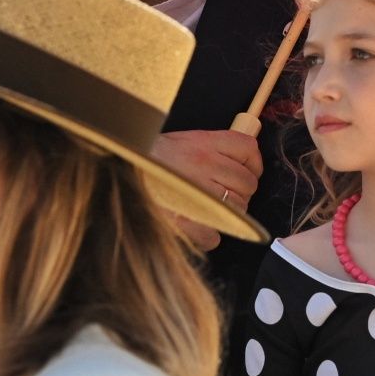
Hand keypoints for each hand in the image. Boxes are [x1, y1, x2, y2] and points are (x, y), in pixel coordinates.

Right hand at [151, 129, 262, 250]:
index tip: (248, 171)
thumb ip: (212, 147)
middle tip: (226, 194)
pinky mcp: (187, 219)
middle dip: (242, 191)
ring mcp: (197, 192)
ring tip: (212, 209)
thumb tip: (239, 161)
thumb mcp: (183, 140)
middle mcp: (204, 164)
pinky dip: (210, 235)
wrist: (121, 171)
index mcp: (204, 143)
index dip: (253, 163)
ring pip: (238, 208)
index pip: (247, 149)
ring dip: (231, 213)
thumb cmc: (152, 159)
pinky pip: (215, 233)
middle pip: (247, 182)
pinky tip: (199, 227)